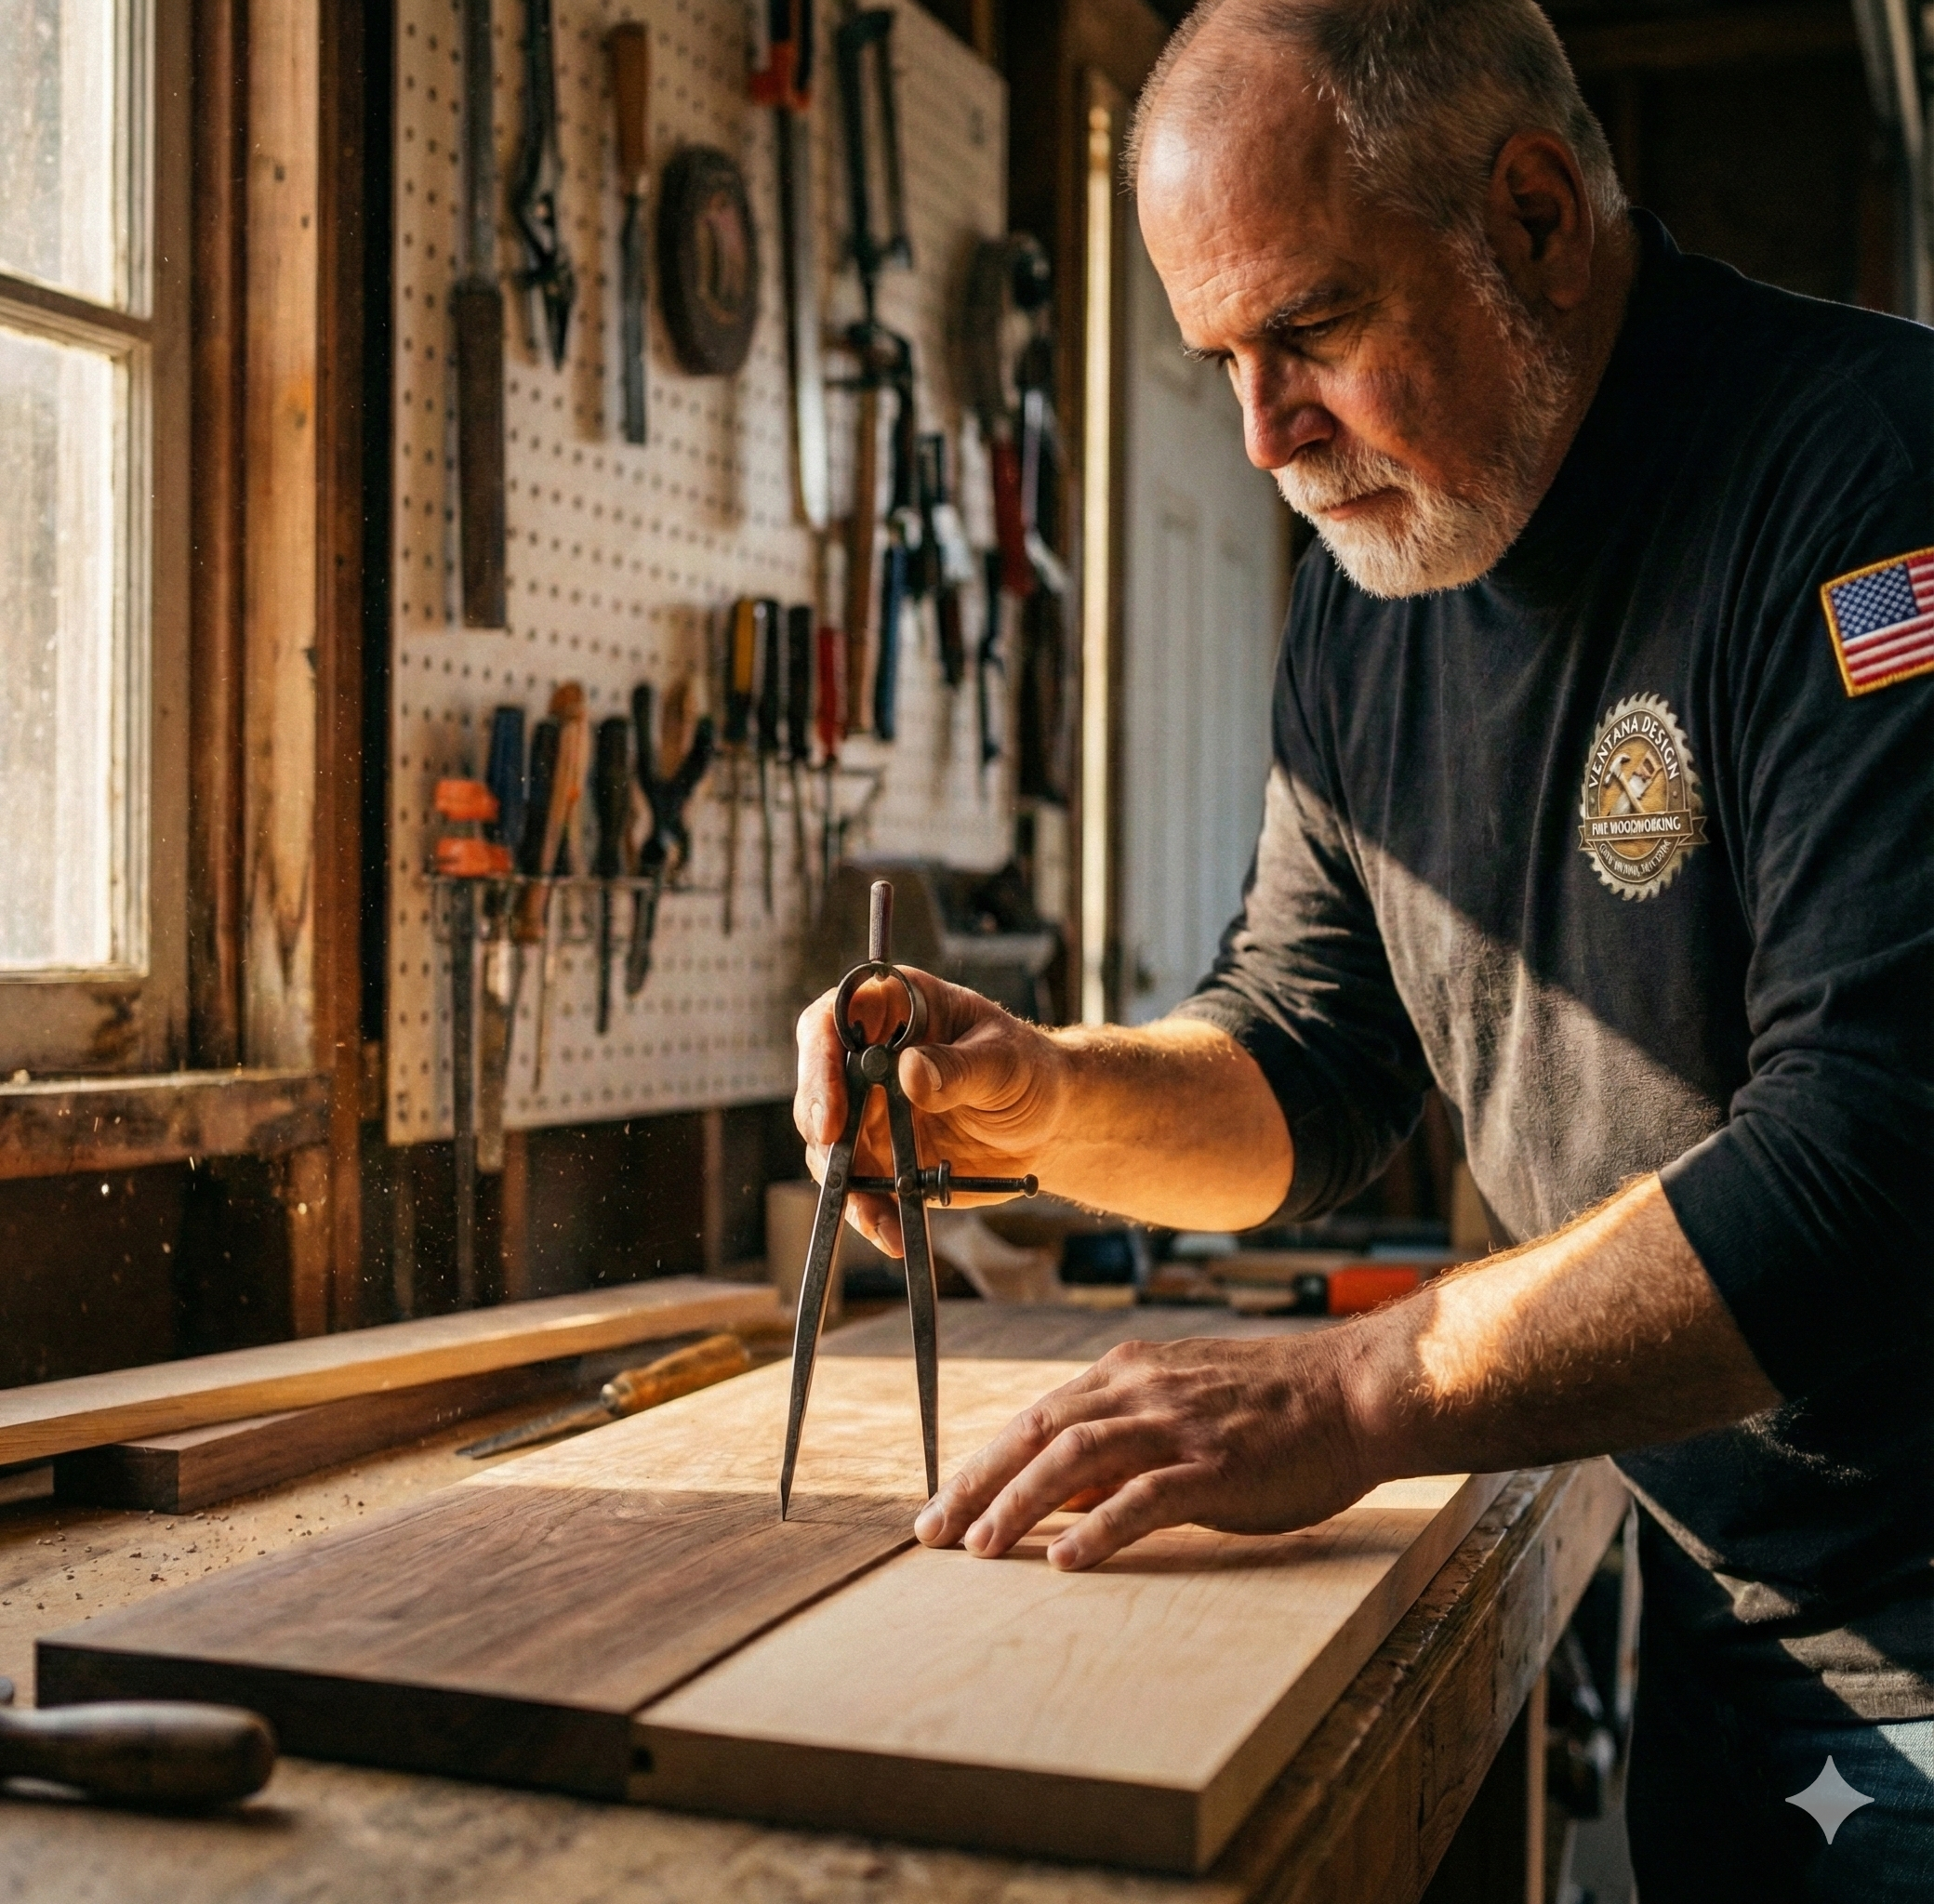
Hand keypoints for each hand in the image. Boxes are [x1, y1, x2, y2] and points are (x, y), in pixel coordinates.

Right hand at [793, 967, 1065, 1255]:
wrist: (1047, 1124)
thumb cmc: (1029, 1072)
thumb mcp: (1005, 1063)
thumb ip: (960, 1067)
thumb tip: (911, 1072)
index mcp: (895, 1009)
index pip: (834, 1020)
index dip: (819, 1063)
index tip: (831, 1113)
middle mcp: (868, 1056)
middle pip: (816, 1087)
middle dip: (821, 1132)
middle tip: (841, 1169)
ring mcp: (868, 1108)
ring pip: (827, 1145)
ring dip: (844, 1184)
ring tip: (879, 1217)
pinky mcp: (876, 1154)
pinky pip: (856, 1185)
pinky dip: (869, 1211)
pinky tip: (893, 1233)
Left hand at [911, 1332, 1374, 1569]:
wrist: (1352, 1391)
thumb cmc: (1271, 1406)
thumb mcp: (1181, 1399)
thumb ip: (1121, 1434)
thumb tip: (1059, 1492)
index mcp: (1127, 1371)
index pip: (1034, 1417)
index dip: (982, 1462)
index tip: (943, 1504)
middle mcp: (1140, 1389)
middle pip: (1036, 1432)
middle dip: (977, 1484)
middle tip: (933, 1533)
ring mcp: (1177, 1424)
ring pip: (1074, 1457)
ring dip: (1019, 1503)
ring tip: (982, 1550)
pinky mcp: (1216, 1465)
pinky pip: (1145, 1496)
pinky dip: (1099, 1527)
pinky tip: (1067, 1560)